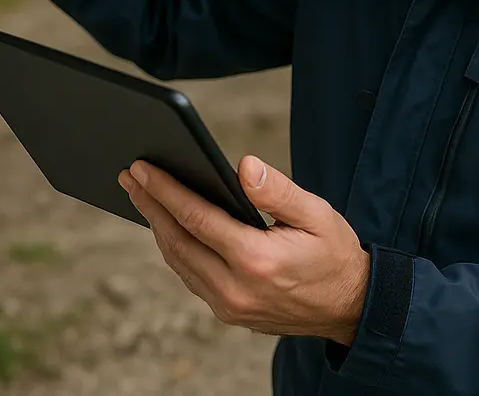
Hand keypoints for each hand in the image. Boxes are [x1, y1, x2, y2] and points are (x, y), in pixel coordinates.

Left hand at [119, 156, 369, 344]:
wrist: (350, 306)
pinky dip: (175, 247)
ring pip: (179, 261)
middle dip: (149, 204)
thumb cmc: (334, 252)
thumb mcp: (315, 213)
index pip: (197, 218)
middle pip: (177, 240)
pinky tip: (167, 225)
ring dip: (157, 226)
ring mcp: (229, 306)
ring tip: (140, 194)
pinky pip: (191, 275)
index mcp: (255, 260)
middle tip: (127, 175)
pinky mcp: (229, 312)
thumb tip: (243, 165)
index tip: (141, 168)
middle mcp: (235, 288)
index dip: (165, 191)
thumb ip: (277, 189)